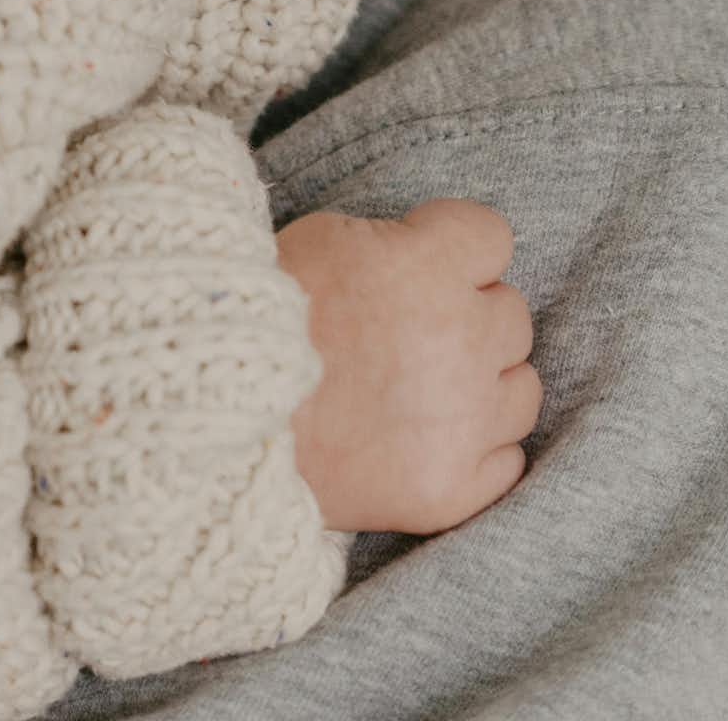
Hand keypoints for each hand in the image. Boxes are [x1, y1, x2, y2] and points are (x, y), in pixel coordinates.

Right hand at [277, 200, 542, 534]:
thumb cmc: (253, 322)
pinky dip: (475, 454)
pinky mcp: (450, 488)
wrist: (206, 425)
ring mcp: (462, 421)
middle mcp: (461, 339)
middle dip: (467, 321)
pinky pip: (507, 462)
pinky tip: (427, 444)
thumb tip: (428, 256)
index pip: (492, 239)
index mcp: (429, 266)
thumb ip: (395, 245)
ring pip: (521, 390)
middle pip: (511, 315)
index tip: (419, 269)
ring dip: (481, 387)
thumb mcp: (321, 241)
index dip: (454, 253)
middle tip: (406, 338)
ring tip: (420, 395)